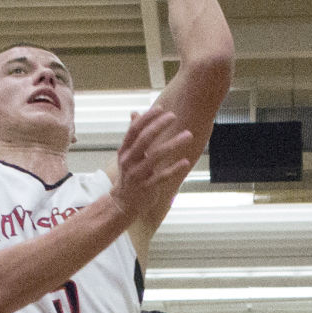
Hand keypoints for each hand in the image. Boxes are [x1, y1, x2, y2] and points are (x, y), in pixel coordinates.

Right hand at [109, 106, 193, 222]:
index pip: (135, 130)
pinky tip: (185, 162)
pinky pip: (162, 176)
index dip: (147, 118)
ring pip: (156, 156)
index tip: (161, 109)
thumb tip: (134, 113)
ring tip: (188, 135)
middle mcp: (129, 161)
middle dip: (159, 126)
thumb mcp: (128, 155)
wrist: (123, 204)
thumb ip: (133, 135)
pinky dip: (174, 168)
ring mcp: (137, 175)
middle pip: (144, 139)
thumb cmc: (129, 175)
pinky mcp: (146, 187)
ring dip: (173, 144)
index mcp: (125, 151)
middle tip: (174, 116)